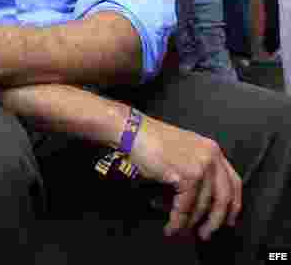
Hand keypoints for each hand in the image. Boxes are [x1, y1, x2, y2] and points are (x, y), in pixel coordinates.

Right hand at [128, 115, 241, 239]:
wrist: (132, 132)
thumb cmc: (150, 141)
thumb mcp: (182, 153)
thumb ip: (195, 173)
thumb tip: (196, 205)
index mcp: (212, 150)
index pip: (234, 182)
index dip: (233, 205)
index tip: (228, 220)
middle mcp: (212, 157)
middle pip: (223, 198)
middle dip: (215, 221)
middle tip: (206, 234)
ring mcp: (201, 166)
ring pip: (203, 205)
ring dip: (191, 223)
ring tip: (180, 232)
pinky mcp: (188, 175)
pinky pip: (186, 205)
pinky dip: (178, 220)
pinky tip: (171, 226)